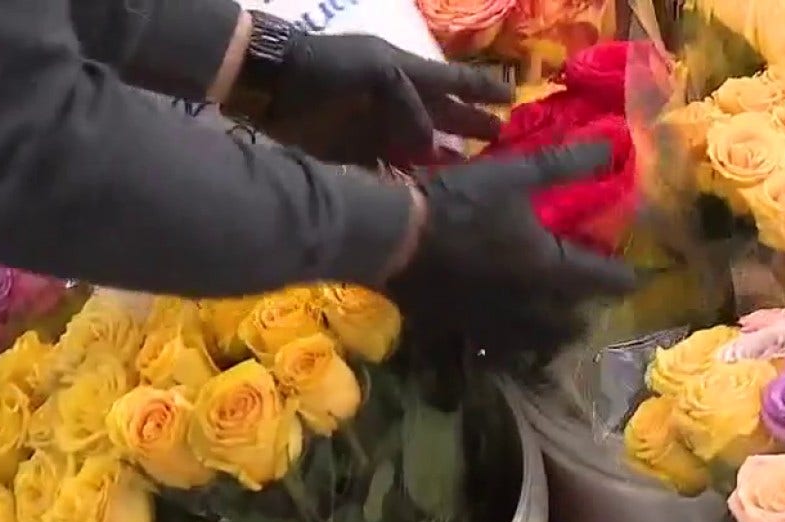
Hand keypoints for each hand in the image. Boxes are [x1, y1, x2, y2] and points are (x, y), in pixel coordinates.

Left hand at [259, 33, 511, 164]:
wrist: (270, 85)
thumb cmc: (326, 68)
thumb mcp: (378, 70)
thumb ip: (410, 100)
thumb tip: (432, 140)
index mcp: (404, 71)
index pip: (454, 80)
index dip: (483, 89)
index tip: (514, 98)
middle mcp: (395, 100)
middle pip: (441, 113)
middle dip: (469, 123)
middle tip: (500, 136)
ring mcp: (376, 127)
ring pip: (419, 144)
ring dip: (443, 154)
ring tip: (471, 166)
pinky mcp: (355, 153)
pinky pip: (390, 168)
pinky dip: (408, 179)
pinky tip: (426, 192)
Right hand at [386, 142, 637, 360]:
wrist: (394, 237)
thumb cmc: (459, 201)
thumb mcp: (515, 175)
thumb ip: (566, 164)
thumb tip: (613, 148)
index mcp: (549, 267)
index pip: (601, 278)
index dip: (623, 277)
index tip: (636, 278)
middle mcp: (530, 305)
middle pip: (572, 320)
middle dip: (587, 311)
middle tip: (592, 300)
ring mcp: (496, 323)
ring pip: (538, 340)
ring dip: (555, 332)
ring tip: (559, 323)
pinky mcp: (465, 329)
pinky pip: (501, 345)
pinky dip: (515, 340)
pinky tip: (509, 331)